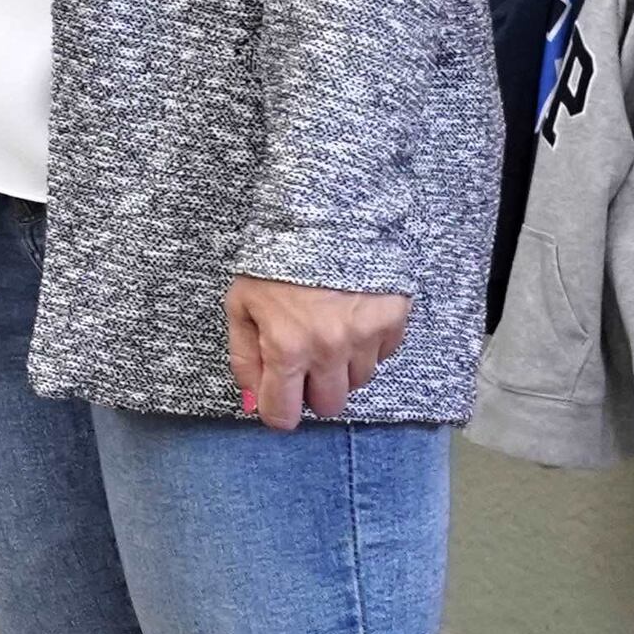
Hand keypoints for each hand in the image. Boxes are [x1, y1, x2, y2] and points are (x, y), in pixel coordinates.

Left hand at [226, 277, 406, 428]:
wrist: (323, 219)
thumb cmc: (275, 263)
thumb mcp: (241, 307)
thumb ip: (244, 358)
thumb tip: (254, 402)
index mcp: (286, 348)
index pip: (283, 414)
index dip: (277, 411)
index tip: (278, 400)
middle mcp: (329, 349)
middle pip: (329, 406)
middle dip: (313, 391)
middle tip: (304, 362)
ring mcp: (365, 337)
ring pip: (358, 382)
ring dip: (342, 368)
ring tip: (328, 333)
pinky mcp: (393, 321)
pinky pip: (382, 355)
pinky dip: (368, 345)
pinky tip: (350, 319)